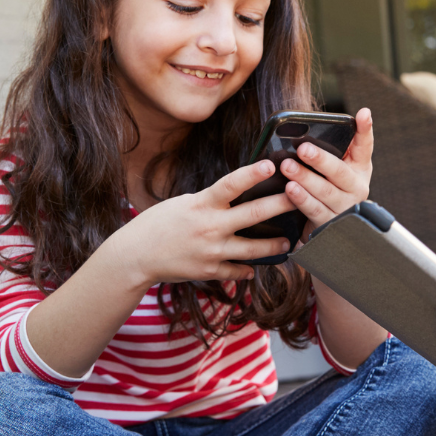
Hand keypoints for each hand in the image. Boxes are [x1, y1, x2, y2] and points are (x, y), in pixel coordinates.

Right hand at [121, 160, 295, 283]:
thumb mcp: (184, 203)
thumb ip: (211, 201)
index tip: (271, 164)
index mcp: (201, 204)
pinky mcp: (210, 271)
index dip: (252, 174)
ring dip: (274, 245)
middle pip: (253, 214)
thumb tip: (237, 195)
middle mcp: (210, 226)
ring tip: (288, 242)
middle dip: (280, 205)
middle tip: (299, 198)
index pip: (231, 184)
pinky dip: (247, 269)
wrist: (136, 256)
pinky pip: (237, 270)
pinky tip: (254, 267)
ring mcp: (212, 251)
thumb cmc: (158, 224)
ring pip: (253, 249)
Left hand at [281, 107, 373, 239]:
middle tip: (303, 148)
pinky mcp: (331, 224)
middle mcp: (357, 188)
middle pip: (339, 172)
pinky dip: (302, 199)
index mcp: (359, 168)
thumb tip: (306, 130)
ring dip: (305, 178)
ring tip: (288, 167)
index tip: (364, 113)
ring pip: (325, 191)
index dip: (365, 129)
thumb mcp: (333, 169)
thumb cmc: (329, 188)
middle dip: (321, 159)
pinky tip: (290, 189)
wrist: (330, 227)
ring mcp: (345, 207)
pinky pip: (315, 210)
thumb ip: (328, 150)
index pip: (365, 146)